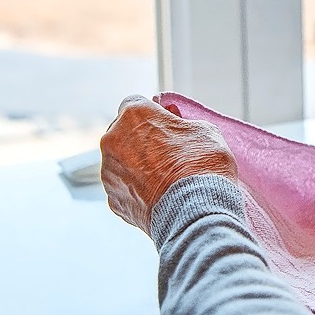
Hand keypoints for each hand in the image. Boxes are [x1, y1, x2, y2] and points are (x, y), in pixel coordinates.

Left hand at [100, 95, 237, 231]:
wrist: (195, 212)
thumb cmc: (203, 165)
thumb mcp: (204, 130)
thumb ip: (182, 123)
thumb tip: (173, 123)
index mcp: (134, 115)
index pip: (135, 103)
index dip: (153, 113)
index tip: (168, 123)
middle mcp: (112, 140)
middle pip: (123, 132)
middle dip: (142, 139)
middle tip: (168, 151)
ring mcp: (109, 172)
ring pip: (121, 162)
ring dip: (138, 166)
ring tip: (166, 180)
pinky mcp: (112, 200)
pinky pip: (124, 188)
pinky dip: (138, 191)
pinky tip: (160, 197)